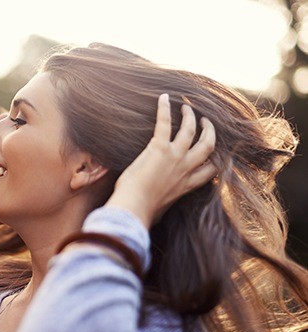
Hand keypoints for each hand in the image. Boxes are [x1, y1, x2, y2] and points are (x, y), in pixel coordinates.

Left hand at [105, 93, 216, 228]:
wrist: (134, 208)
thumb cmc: (142, 213)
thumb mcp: (159, 211)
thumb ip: (163, 206)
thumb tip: (153, 215)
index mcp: (187, 186)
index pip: (211, 171)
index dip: (216, 159)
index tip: (214, 152)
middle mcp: (185, 169)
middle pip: (208, 146)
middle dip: (209, 131)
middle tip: (204, 122)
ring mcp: (174, 157)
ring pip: (189, 130)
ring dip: (190, 116)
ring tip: (187, 106)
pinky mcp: (159, 148)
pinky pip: (165, 123)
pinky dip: (164, 109)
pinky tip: (164, 98)